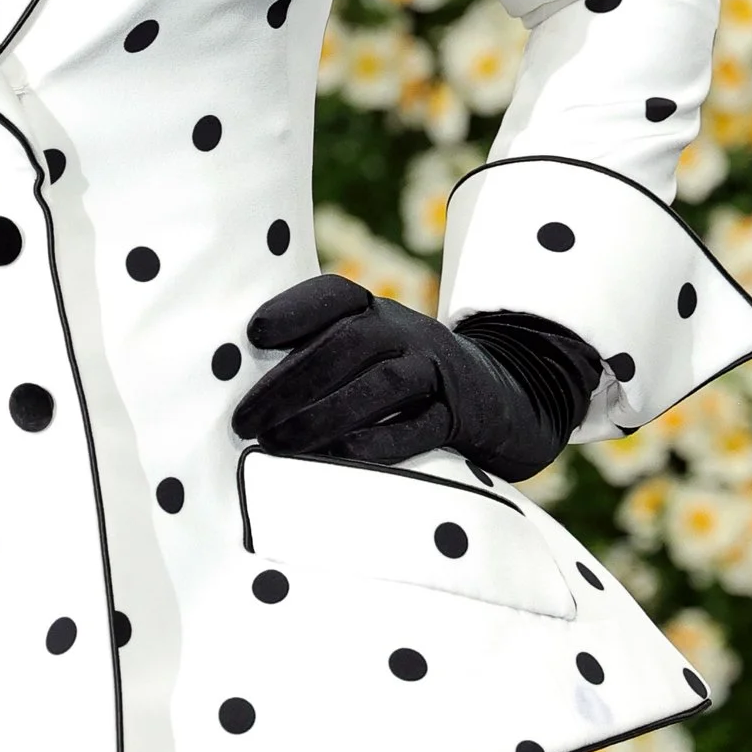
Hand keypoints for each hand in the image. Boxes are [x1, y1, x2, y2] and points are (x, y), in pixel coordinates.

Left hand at [232, 274, 601, 480]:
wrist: (506, 397)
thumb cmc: (407, 378)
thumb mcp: (372, 351)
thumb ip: (319, 358)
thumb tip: (245, 393)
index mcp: (377, 311)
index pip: (335, 294)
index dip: (294, 309)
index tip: (252, 335)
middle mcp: (407, 331)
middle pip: (347, 344)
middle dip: (289, 382)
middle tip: (245, 421)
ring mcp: (437, 371)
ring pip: (380, 386)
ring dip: (322, 415)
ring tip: (275, 445)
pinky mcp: (461, 416)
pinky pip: (419, 429)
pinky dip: (377, 442)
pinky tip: (339, 456)